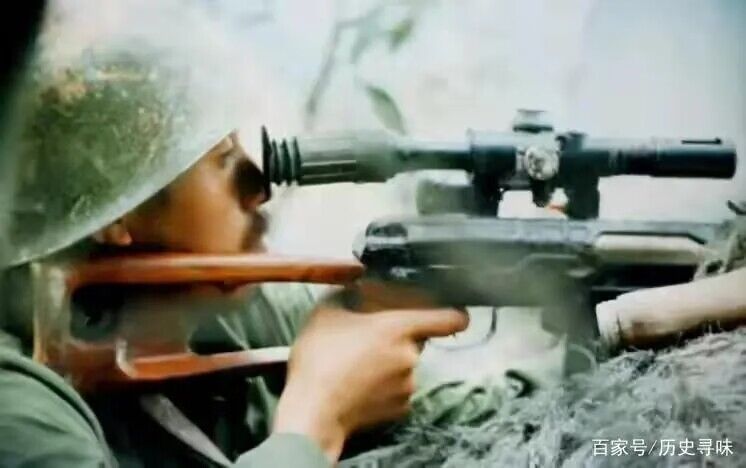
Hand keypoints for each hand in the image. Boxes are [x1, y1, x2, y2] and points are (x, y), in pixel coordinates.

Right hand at [273, 282, 467, 461]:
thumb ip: (351, 293)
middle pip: (417, 339)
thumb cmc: (320, 356)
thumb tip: (361, 286)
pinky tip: (359, 385)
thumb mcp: (327, 311)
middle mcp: (411, 356)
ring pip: (406, 365)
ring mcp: (408, 385)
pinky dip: (384, 387)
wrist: (313, 411)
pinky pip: (398, 390)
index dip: (454, 313)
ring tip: (355, 365)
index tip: (451, 313)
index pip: (450, 318)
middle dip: (398, 337)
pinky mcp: (400, 409)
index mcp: (399, 327)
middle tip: (368, 339)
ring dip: (389, 363)